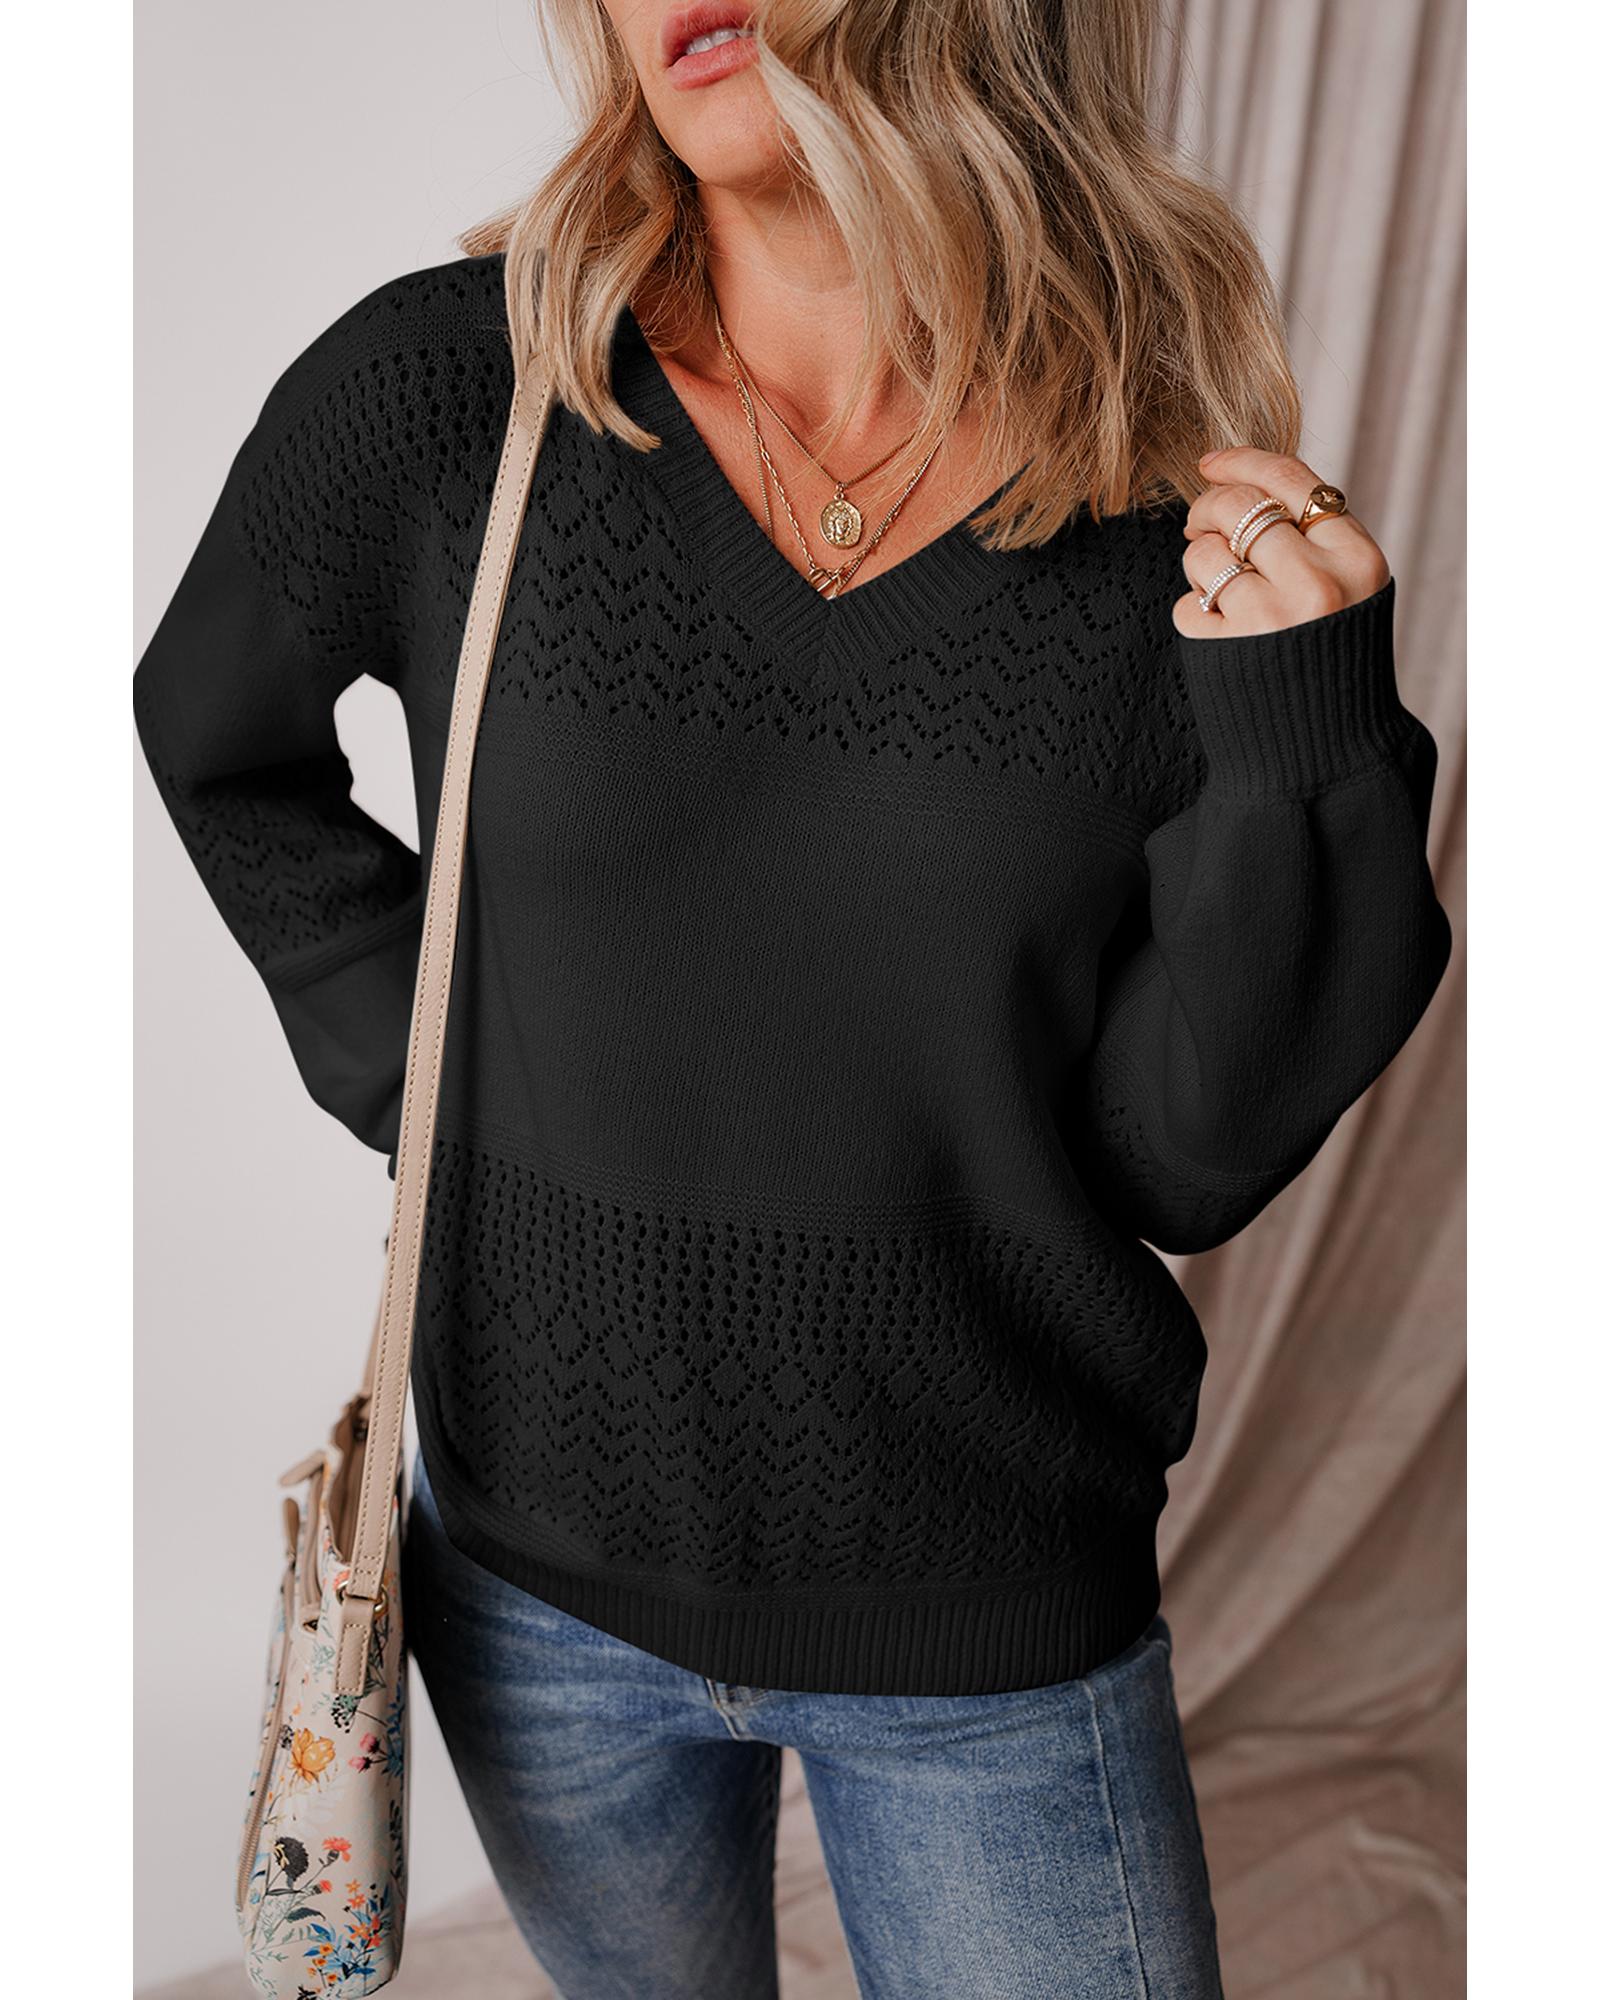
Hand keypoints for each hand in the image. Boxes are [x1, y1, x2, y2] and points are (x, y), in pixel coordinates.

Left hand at [1173, 447, 1391, 639]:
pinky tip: (1223, 639)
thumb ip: (1311, 537)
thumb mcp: (1347, 587)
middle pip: (1237, 508)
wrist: (1325, 748)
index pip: (1290, 481)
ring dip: (1198, 567)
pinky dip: (1195, 616)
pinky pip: (1187, 605)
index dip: (1242, 462)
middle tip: (1198, 526)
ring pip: (1203, 553)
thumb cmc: (1329, 656)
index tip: (1211, 464)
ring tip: (1221, 593)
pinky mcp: (1227, 650)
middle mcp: (1317, 583)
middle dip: (1205, 509)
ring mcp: (1270, 617)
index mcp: (1355, 558)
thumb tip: (1235, 476)